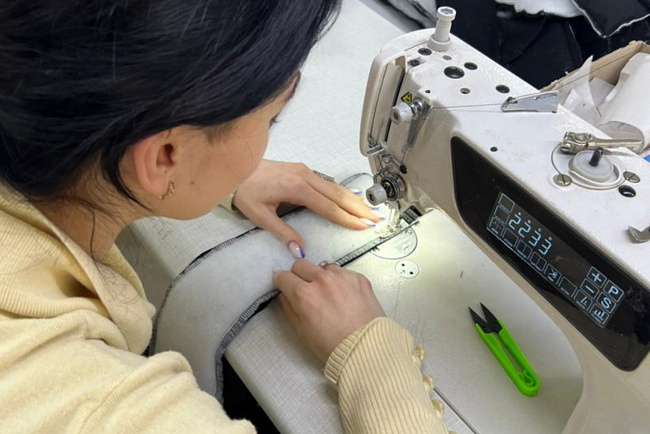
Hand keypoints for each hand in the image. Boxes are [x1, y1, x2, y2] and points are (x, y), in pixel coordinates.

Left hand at [232, 160, 379, 255]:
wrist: (236, 166)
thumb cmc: (245, 191)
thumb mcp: (260, 215)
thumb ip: (282, 233)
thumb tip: (300, 251)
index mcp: (297, 189)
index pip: (329, 207)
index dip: (347, 218)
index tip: (363, 226)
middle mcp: (305, 176)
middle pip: (338, 194)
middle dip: (358, 208)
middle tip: (376, 218)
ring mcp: (305, 171)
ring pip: (335, 186)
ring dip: (353, 199)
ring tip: (369, 209)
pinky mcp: (302, 169)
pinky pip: (327, 182)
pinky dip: (342, 191)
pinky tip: (350, 197)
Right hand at [273, 260, 384, 361]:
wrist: (366, 348)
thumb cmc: (330, 345)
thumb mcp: (302, 331)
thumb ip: (290, 308)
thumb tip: (285, 294)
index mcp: (304, 294)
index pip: (283, 276)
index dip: (281, 281)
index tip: (284, 285)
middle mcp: (322, 280)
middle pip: (301, 264)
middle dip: (298, 275)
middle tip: (305, 289)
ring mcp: (342, 276)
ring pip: (323, 267)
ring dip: (321, 277)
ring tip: (329, 294)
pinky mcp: (359, 278)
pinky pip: (343, 273)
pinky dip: (340, 281)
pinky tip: (345, 297)